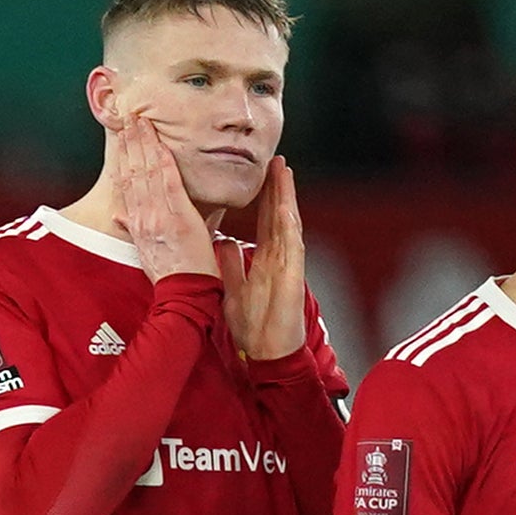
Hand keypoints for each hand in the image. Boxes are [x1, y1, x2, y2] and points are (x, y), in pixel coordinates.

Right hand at [106, 119, 209, 279]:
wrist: (183, 293)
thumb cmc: (170, 274)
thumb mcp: (145, 250)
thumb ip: (132, 229)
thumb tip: (118, 217)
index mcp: (137, 222)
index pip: (126, 182)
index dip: (122, 156)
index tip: (121, 136)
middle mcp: (143, 215)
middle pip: (132, 172)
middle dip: (129, 142)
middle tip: (127, 117)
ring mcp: (159, 215)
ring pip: (146, 172)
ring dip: (142, 144)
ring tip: (139, 121)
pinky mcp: (177, 216)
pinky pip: (168, 183)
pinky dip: (162, 161)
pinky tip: (158, 143)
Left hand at [223, 158, 312, 362]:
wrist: (267, 354)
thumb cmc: (254, 326)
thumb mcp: (234, 289)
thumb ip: (230, 265)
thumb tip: (223, 241)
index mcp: (264, 259)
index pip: (265, 221)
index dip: (264, 197)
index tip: (260, 174)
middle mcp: (278, 258)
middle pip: (278, 215)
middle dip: (278, 188)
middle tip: (276, 160)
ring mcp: (288, 266)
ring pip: (288, 224)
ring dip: (287, 198)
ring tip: (284, 171)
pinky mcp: (292, 278)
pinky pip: (292, 249)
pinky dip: (290, 228)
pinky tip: (287, 210)